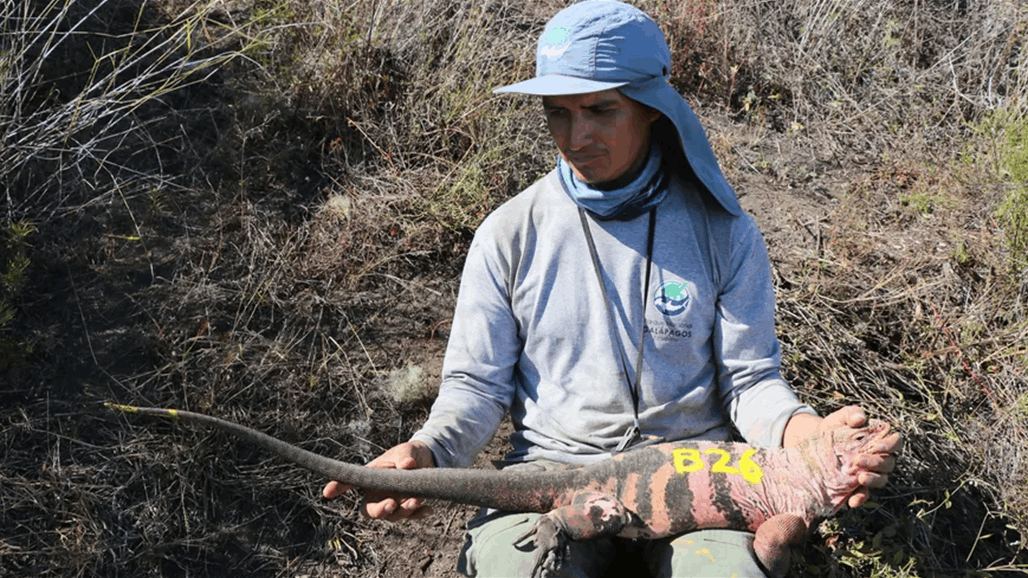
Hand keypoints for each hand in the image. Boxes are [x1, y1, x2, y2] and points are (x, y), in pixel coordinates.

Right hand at [322, 440, 436, 520]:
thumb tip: (407, 465)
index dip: (338, 487)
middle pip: (369, 510)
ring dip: (403, 511)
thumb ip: (404, 456)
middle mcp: (377, 493)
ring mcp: (392, 502)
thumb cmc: (409, 454)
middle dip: (378, 511)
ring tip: (416, 500)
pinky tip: (429, 509)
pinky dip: (419, 514)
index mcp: (370, 476)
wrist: (428, 460)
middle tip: (390, 505)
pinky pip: (411, 516)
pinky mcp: (407, 508)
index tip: (327, 492)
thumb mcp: (406, 451)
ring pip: (391, 516)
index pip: (350, 482)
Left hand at [816, 406, 902, 507]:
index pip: (896, 443)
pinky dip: (860, 499)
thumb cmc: (835, 427)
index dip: (891, 445)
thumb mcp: (841, 417)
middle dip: (877, 463)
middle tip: (859, 460)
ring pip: (881, 480)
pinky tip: (852, 502)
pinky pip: (864, 494)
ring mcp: (869, 473)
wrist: (815, 442)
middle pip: (889, 463)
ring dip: (873, 480)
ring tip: (860, 478)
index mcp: (880, 440)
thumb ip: (852, 413)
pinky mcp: (856, 486)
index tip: (878, 446)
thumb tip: (859, 419)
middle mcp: (879, 458)